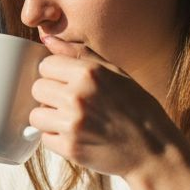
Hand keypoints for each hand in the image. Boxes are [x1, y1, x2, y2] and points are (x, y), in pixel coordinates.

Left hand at [28, 38, 180, 178]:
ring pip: (35, 116)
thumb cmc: (136, 108)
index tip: (67, 83)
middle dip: (49, 96)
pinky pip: (44, 138)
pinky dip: (56, 138)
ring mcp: (72, 124)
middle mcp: (78, 96)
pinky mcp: (70, 148)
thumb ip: (79, 54)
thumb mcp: (115, 73)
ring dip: (49, 118)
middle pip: (37, 89)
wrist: (153, 149)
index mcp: (89, 73)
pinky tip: (76, 136)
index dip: (54, 74)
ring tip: (71, 120)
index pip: (45, 65)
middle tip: (69, 104)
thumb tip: (47, 39)